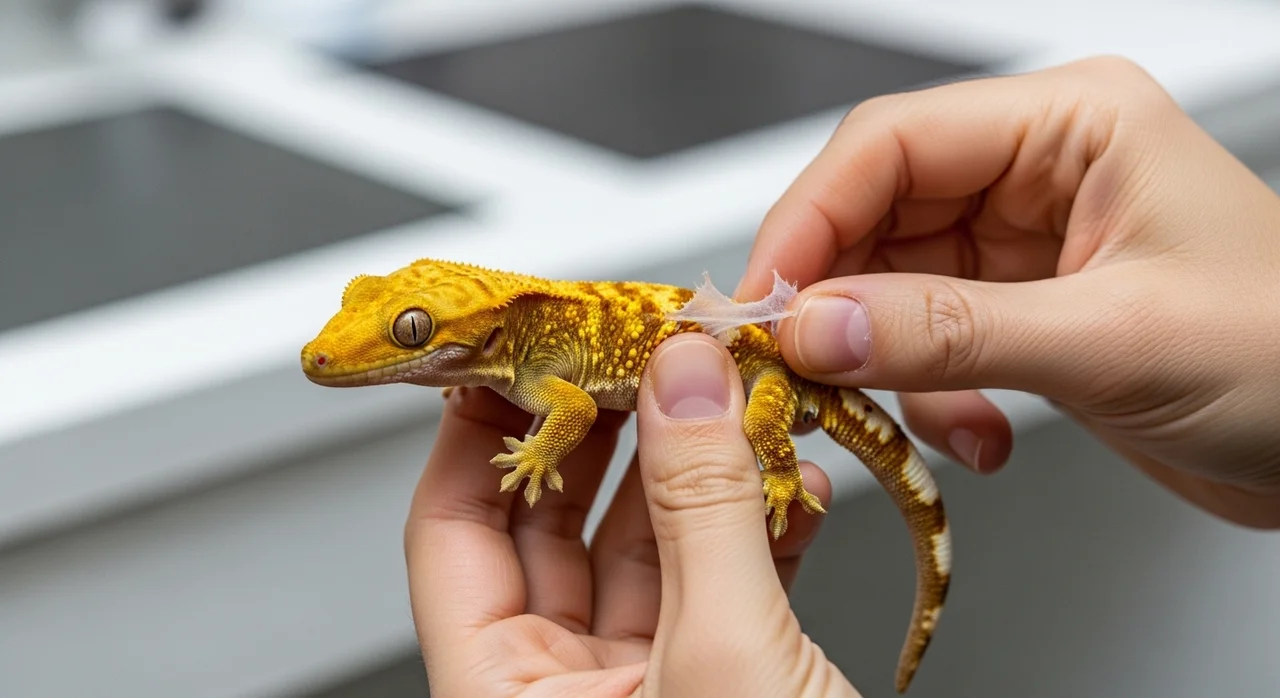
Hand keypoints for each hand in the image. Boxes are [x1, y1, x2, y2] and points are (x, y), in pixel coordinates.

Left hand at [405, 333, 853, 696]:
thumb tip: (687, 386)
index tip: (513, 356)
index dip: (477, 432)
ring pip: (653, 550)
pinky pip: (722, 589)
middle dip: (616, 432)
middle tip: (645, 357)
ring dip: (705, 474)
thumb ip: (703, 509)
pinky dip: (763, 534)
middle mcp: (565, 695)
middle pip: (560, 528)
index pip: (450, 534)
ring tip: (734, 402)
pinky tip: (797, 489)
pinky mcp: (724, 687)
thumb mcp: (724, 652)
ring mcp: (645, 690)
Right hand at [737, 56, 1279, 527]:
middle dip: (834, 299)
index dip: (810, 220)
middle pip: (875, 213)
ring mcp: (1023, 244)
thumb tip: (819, 326)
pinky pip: (925, 342)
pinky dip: (926, 396)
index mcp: (1072, 125)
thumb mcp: (1113, 341)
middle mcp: (1037, 172)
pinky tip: (970, 435)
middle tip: (795, 367)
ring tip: (896, 417)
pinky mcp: (1018, 311)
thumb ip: (951, 333)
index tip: (762, 301)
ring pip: (889, 286)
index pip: (892, 144)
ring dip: (883, 362)